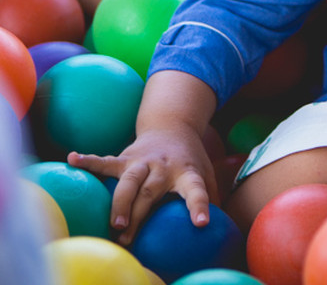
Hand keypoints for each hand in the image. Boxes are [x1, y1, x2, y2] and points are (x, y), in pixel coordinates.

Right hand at [68, 125, 217, 243]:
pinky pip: (106, 160)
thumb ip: (211, 197)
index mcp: (187, 172)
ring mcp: (143, 161)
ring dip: (120, 202)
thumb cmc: (189, 159)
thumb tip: (217, 228)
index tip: (202, 223)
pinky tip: (72, 159)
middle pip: (151, 192)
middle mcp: (164, 167)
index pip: (196, 190)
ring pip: (128, 181)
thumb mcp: (206, 173)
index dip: (199, 206)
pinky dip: (89, 161)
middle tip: (128, 238)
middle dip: (139, 215)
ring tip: (115, 223)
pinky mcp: (126, 157)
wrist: (173, 125)